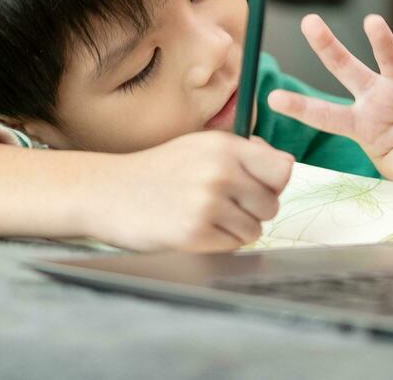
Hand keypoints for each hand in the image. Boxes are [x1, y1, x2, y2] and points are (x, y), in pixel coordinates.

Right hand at [88, 131, 294, 251]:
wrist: (109, 191)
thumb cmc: (158, 171)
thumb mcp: (199, 146)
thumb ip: (241, 153)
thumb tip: (283, 164)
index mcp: (225, 146)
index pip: (283, 168)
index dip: (272, 182)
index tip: (254, 185)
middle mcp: (220, 171)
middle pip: (272, 204)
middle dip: (253, 210)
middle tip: (222, 205)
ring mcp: (208, 203)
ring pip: (255, 229)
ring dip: (235, 229)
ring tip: (205, 216)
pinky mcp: (195, 233)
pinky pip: (233, 246)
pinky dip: (218, 242)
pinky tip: (193, 228)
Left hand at [268, 14, 392, 184]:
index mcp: (360, 123)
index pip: (325, 115)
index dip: (301, 108)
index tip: (272, 98)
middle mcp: (376, 97)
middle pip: (346, 69)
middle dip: (326, 47)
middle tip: (308, 22)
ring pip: (390, 59)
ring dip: (381, 40)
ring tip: (371, 21)